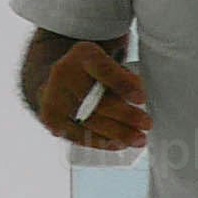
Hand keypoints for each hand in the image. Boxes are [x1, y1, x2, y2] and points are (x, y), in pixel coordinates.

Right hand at [30, 39, 149, 153]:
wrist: (56, 79)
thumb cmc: (94, 72)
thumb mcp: (109, 62)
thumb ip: (124, 76)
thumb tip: (138, 97)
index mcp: (83, 54)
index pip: (104, 70)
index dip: (123, 85)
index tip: (142, 99)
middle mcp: (63, 73)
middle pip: (97, 100)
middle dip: (126, 115)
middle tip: (147, 124)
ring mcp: (53, 96)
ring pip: (89, 121)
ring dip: (117, 134)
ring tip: (138, 139)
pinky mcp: (49, 117)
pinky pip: (78, 134)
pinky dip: (100, 141)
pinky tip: (118, 144)